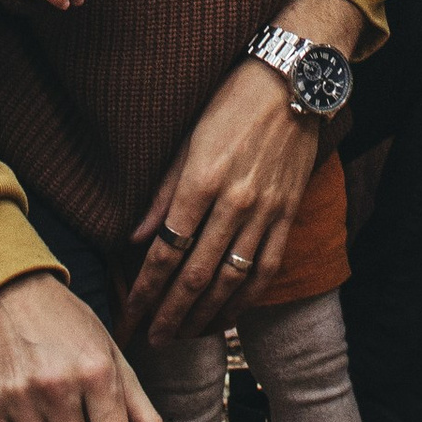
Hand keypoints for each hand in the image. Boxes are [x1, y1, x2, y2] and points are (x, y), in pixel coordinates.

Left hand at [127, 66, 319, 342]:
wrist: (293, 81)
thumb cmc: (231, 102)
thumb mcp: (186, 140)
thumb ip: (162, 194)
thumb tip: (134, 238)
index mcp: (201, 180)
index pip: (165, 252)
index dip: (144, 292)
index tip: (128, 317)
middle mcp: (234, 201)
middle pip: (196, 275)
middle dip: (169, 314)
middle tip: (150, 341)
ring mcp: (266, 211)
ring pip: (231, 280)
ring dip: (204, 316)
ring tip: (182, 337)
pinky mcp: (288, 214)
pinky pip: (265, 269)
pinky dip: (245, 300)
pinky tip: (227, 317)